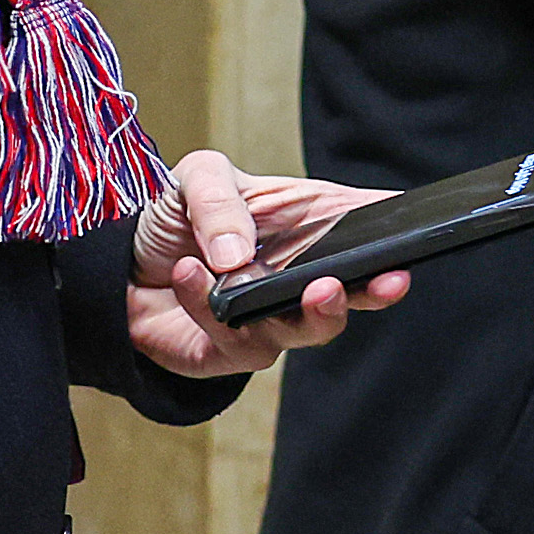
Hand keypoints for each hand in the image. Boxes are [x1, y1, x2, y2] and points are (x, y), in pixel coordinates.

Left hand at [124, 147, 410, 378]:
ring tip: (312, 287)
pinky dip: (208, 305)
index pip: (365, 230)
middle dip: (374, 291)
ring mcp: (273, 320)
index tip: (412, 236)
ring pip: (308, 331)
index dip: (394, 236)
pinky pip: (236, 341)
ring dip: (309, 313)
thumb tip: (239, 252)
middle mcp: (300, 278)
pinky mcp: (234, 354)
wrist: (121, 271)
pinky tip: (192, 275)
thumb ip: (218, 198)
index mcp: (310, 227)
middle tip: (385, 281)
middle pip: (353, 293)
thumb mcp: (196, 178)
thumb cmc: (177, 220)